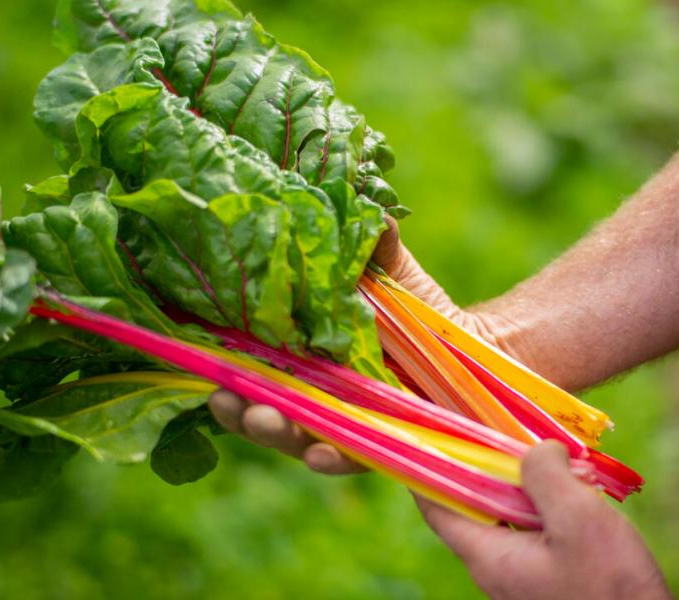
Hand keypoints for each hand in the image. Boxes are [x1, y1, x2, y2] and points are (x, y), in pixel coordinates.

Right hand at [209, 216, 518, 473]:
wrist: (476, 349)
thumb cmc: (421, 310)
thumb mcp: (395, 274)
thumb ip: (378, 248)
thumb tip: (377, 212)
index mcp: (304, 354)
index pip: (253, 363)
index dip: (226, 363)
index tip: (201, 357)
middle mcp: (315, 392)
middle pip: (265, 405)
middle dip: (239, 406)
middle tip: (221, 396)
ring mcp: (342, 421)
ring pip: (297, 436)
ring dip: (275, 432)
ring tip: (261, 420)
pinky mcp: (377, 445)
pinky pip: (350, 456)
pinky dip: (332, 456)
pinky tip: (320, 453)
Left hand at [416, 441, 669, 599]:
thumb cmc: (611, 588)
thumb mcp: (579, 519)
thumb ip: (547, 475)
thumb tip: (537, 450)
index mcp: (489, 556)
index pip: (436, 508)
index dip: (426, 468)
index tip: (429, 435)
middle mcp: (497, 568)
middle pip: (476, 504)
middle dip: (492, 465)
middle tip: (510, 433)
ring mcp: (524, 576)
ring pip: (512, 515)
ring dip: (530, 483)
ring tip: (560, 458)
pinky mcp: (551, 578)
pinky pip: (537, 531)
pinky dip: (550, 505)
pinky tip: (581, 490)